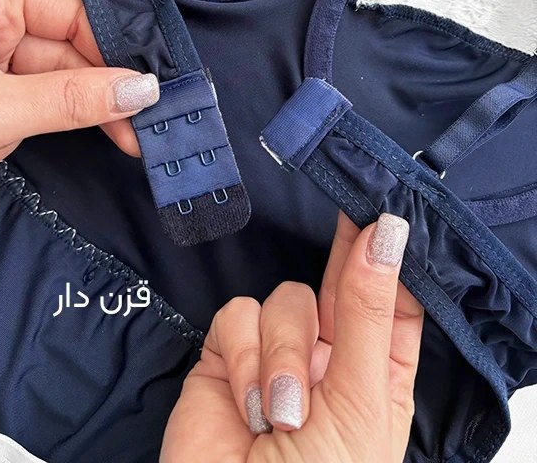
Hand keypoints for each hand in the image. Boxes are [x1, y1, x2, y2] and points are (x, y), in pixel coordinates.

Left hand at [0, 0, 158, 177]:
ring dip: (44, 118)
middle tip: (138, 129)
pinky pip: (22, 105)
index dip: (113, 49)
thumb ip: (69, 99)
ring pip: (46, 83)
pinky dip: (15, 130)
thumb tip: (141, 90)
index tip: (149, 86)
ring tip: (27, 139)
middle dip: (90, 95)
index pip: (70, 10)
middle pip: (65, 50)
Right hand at [161, 212, 422, 462]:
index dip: (392, 262)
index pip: (393, 304)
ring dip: (285, 351)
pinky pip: (240, 315)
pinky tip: (250, 405)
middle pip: (342, 287)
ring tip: (284, 410)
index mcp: (376, 375)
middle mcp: (329, 359)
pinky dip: (245, 358)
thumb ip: (367, 311)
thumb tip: (386, 235)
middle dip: (347, 258)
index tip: (390, 216)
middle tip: (353, 212)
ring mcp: (278, 355)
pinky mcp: (229, 353)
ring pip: (288, 298)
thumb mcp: (358, 400)